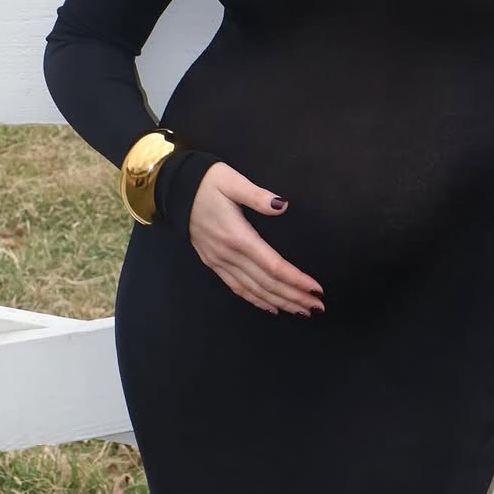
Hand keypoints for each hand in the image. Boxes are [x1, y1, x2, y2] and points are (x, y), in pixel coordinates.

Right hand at [187, 162, 325, 316]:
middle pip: (266, 283)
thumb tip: (282, 205)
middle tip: (318, 307)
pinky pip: (237, 287)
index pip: (273, 266)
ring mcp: (219, 261)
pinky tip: (270, 307)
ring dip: (279, 302)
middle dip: (293, 297)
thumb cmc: (208, 182)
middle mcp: (228, 255)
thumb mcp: (233, 181)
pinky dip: (256, 300)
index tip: (316, 289)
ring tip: (301, 312)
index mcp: (238, 236)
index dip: (295, 279)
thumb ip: (258, 196)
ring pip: (253, 290)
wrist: (176, 189)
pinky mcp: (213, 263)